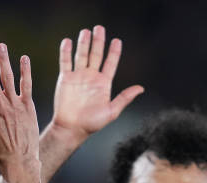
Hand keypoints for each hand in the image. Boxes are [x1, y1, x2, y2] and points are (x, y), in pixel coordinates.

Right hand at [50, 25, 143, 144]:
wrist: (71, 129)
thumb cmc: (92, 123)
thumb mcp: (112, 111)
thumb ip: (124, 98)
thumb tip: (141, 88)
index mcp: (103, 83)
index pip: (110, 63)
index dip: (114, 52)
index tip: (117, 41)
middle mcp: (91, 77)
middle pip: (96, 55)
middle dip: (98, 41)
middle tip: (99, 28)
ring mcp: (78, 76)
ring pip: (81, 55)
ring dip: (84, 43)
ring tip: (86, 32)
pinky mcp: (66, 79)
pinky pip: (65, 62)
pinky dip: (66, 52)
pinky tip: (68, 42)